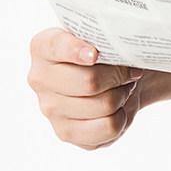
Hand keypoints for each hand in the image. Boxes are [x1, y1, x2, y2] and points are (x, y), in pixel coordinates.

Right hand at [26, 27, 144, 149]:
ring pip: (104, 104)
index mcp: (43, 48)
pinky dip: (123, 117)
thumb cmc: (103, 55)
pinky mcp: (66, 132)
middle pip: (89, 81)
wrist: (109, 82)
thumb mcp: (100, 38)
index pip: (57, 47)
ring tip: (124, 88)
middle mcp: (40, 79)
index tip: (94, 54)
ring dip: (123, 95)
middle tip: (130, 72)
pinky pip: (108, 126)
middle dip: (119, 75)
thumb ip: (101, 37)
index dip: (77, 50)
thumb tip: (116, 51)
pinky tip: (118, 108)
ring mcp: (50, 109)